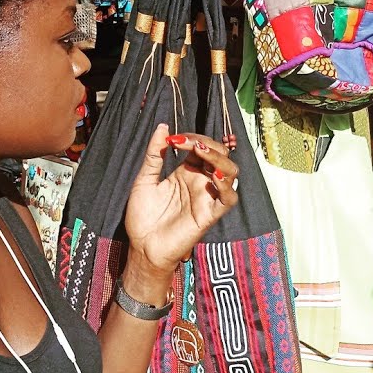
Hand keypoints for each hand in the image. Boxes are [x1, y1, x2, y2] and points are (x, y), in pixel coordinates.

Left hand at [124, 123, 239, 283]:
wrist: (142, 246)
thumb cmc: (143, 216)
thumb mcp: (144, 179)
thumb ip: (154, 154)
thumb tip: (162, 127)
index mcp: (187, 172)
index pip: (202, 146)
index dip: (192, 138)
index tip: (172, 139)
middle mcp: (201, 182)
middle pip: (220, 155)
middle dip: (207, 143)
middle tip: (186, 143)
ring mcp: (207, 197)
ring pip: (231, 172)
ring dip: (219, 158)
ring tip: (200, 152)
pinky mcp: (210, 214)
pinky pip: (228, 199)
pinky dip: (226, 185)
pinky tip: (212, 176)